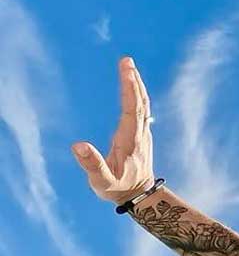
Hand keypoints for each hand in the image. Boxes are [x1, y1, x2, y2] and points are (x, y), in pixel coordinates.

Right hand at [72, 57, 155, 205]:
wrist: (140, 195)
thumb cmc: (118, 189)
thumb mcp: (102, 182)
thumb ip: (92, 165)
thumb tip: (78, 145)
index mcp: (131, 140)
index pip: (132, 109)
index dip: (129, 90)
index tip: (126, 71)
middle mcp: (140, 133)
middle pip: (140, 102)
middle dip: (133, 81)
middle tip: (126, 60)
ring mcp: (142, 133)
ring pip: (143, 105)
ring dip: (136, 85)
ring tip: (128, 67)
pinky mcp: (141, 135)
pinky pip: (141, 110)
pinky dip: (136, 95)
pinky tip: (132, 87)